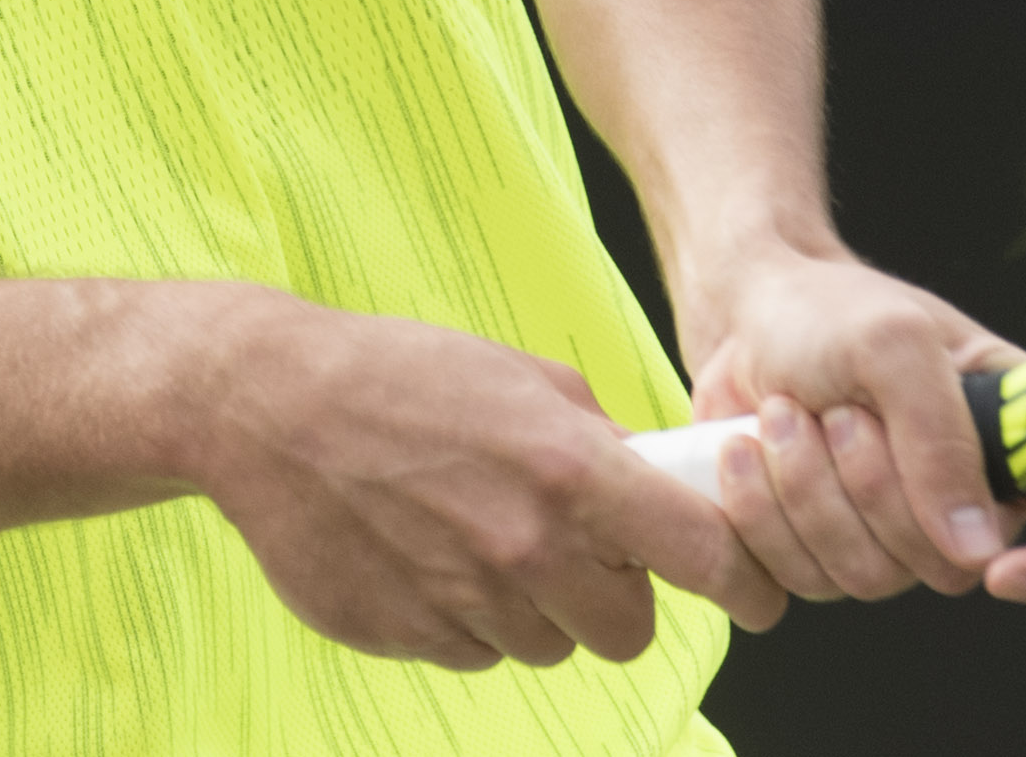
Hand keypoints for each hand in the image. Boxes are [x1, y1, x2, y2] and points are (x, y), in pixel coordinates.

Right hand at [171, 285, 787, 670]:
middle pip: (626, 632)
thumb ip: (598, 438)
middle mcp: (524, 547)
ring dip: (535, 607)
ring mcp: (463, 600)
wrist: (267, 406)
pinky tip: (428, 551)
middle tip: (582, 552)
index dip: (743, 583)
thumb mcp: (522, 375)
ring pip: (546, 646)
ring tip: (481, 534)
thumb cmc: (399, 374)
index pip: (699, 556)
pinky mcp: (407, 634)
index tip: (758, 597)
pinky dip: (467, 616)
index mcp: (569, 472)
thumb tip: (654, 484)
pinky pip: (474, 651)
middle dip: (616, 599)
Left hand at [680, 242, 1025, 608]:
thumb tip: (973, 548)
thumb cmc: (831, 312)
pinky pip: (791, 585)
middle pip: (944, 565)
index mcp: (1010, 437)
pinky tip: (745, 454)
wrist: (743, 315)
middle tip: (837, 411)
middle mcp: (959, 502)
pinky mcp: (815, 557)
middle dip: (870, 485)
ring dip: (803, 490)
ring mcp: (886, 539)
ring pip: (861, 579)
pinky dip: (757, 519)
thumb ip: (939, 436)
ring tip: (783, 415)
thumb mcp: (893, 343)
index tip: (1003, 574)